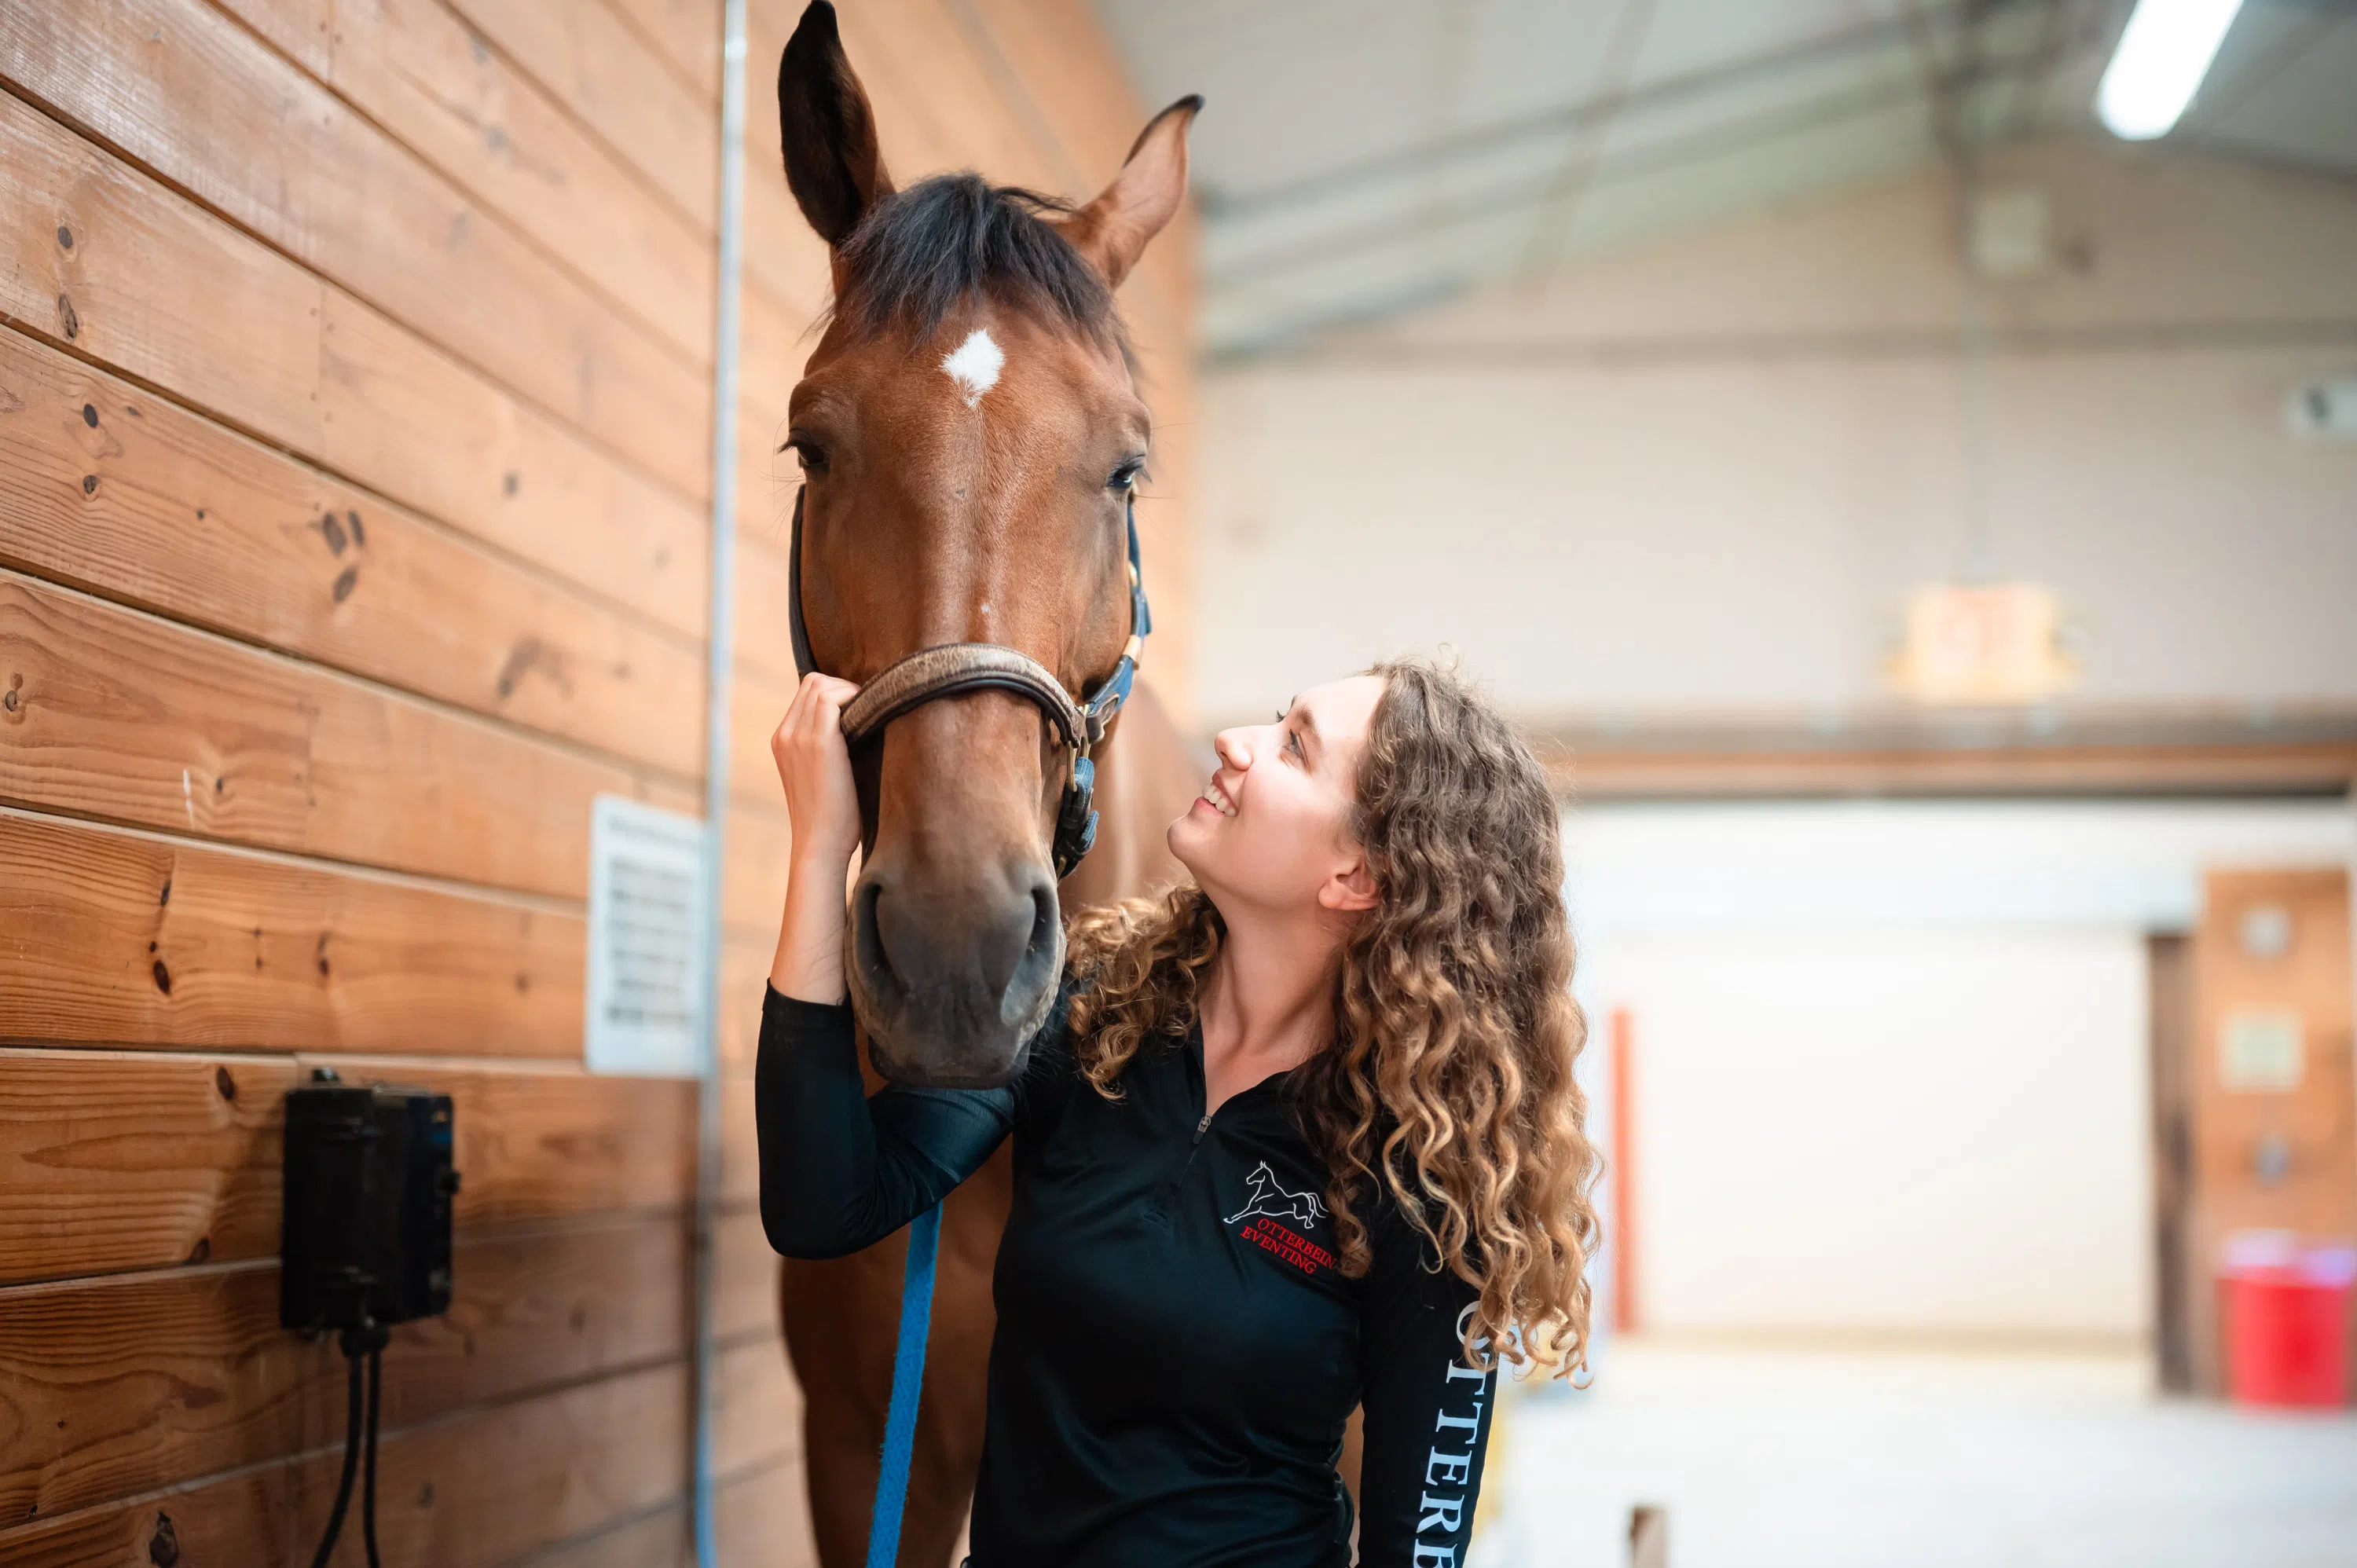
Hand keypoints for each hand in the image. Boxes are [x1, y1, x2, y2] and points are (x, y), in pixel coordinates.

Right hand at [771, 672, 861, 874]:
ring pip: (821, 684)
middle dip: (844, 687)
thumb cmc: (831, 818)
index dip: (835, 693)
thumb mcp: (820, 776)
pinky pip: (832, 699)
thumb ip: (827, 749)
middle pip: (813, 682)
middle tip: (869, 708)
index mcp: (782, 741)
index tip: (860, 709)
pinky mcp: (819, 743)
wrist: (821, 845)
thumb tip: (860, 727)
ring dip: (850, 691)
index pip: (806, 693)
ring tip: (871, 712)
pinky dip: (854, 698)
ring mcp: (797, 737)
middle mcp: (785, 735)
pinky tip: (872, 717)